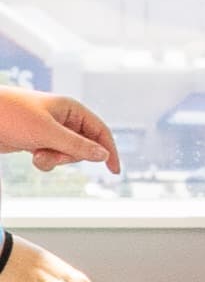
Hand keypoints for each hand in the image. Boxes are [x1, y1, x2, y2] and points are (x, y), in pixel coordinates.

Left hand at [0, 89, 120, 172]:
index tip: (114, 171)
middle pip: (82, 146)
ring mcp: (50, 131)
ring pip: (66, 154)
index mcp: (73, 110)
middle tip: (51, 153)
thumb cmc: (13, 116)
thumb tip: (103, 155)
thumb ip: (76, 145)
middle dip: (68, 156)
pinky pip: (51, 156)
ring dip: (53, 159)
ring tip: (36, 154)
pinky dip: (43, 160)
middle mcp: (65, 119)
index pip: (100, 131)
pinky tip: (31, 154)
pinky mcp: (37, 141)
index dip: (109, 150)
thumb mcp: (47, 133)